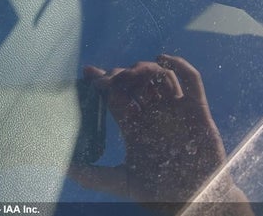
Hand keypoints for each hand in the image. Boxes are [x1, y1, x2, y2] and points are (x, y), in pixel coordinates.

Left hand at [69, 55, 235, 207]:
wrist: (197, 202)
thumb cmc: (161, 193)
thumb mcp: (123, 183)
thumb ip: (94, 176)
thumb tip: (64, 166)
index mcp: (134, 125)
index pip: (115, 95)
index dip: (102, 81)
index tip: (89, 72)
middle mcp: (153, 113)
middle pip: (134, 81)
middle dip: (121, 75)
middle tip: (112, 80)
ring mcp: (175, 110)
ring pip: (158, 76)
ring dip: (145, 70)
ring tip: (135, 76)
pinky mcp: (197, 111)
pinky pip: (191, 82)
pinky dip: (179, 66)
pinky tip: (163, 60)